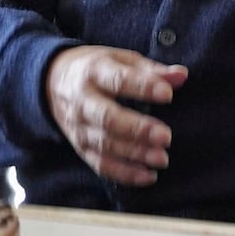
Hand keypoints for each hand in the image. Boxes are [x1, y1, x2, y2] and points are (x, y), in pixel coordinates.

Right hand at [44, 46, 187, 185]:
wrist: (52, 81)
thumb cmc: (97, 68)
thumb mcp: (121, 59)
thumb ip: (152, 70)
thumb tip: (182, 76)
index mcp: (95, 72)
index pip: (119, 80)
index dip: (143, 87)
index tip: (168, 95)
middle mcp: (83, 101)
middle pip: (108, 118)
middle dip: (137, 129)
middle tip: (166, 137)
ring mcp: (79, 127)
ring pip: (105, 144)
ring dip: (135, 154)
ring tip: (162, 159)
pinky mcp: (80, 147)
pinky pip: (100, 164)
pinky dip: (123, 173)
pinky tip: (148, 176)